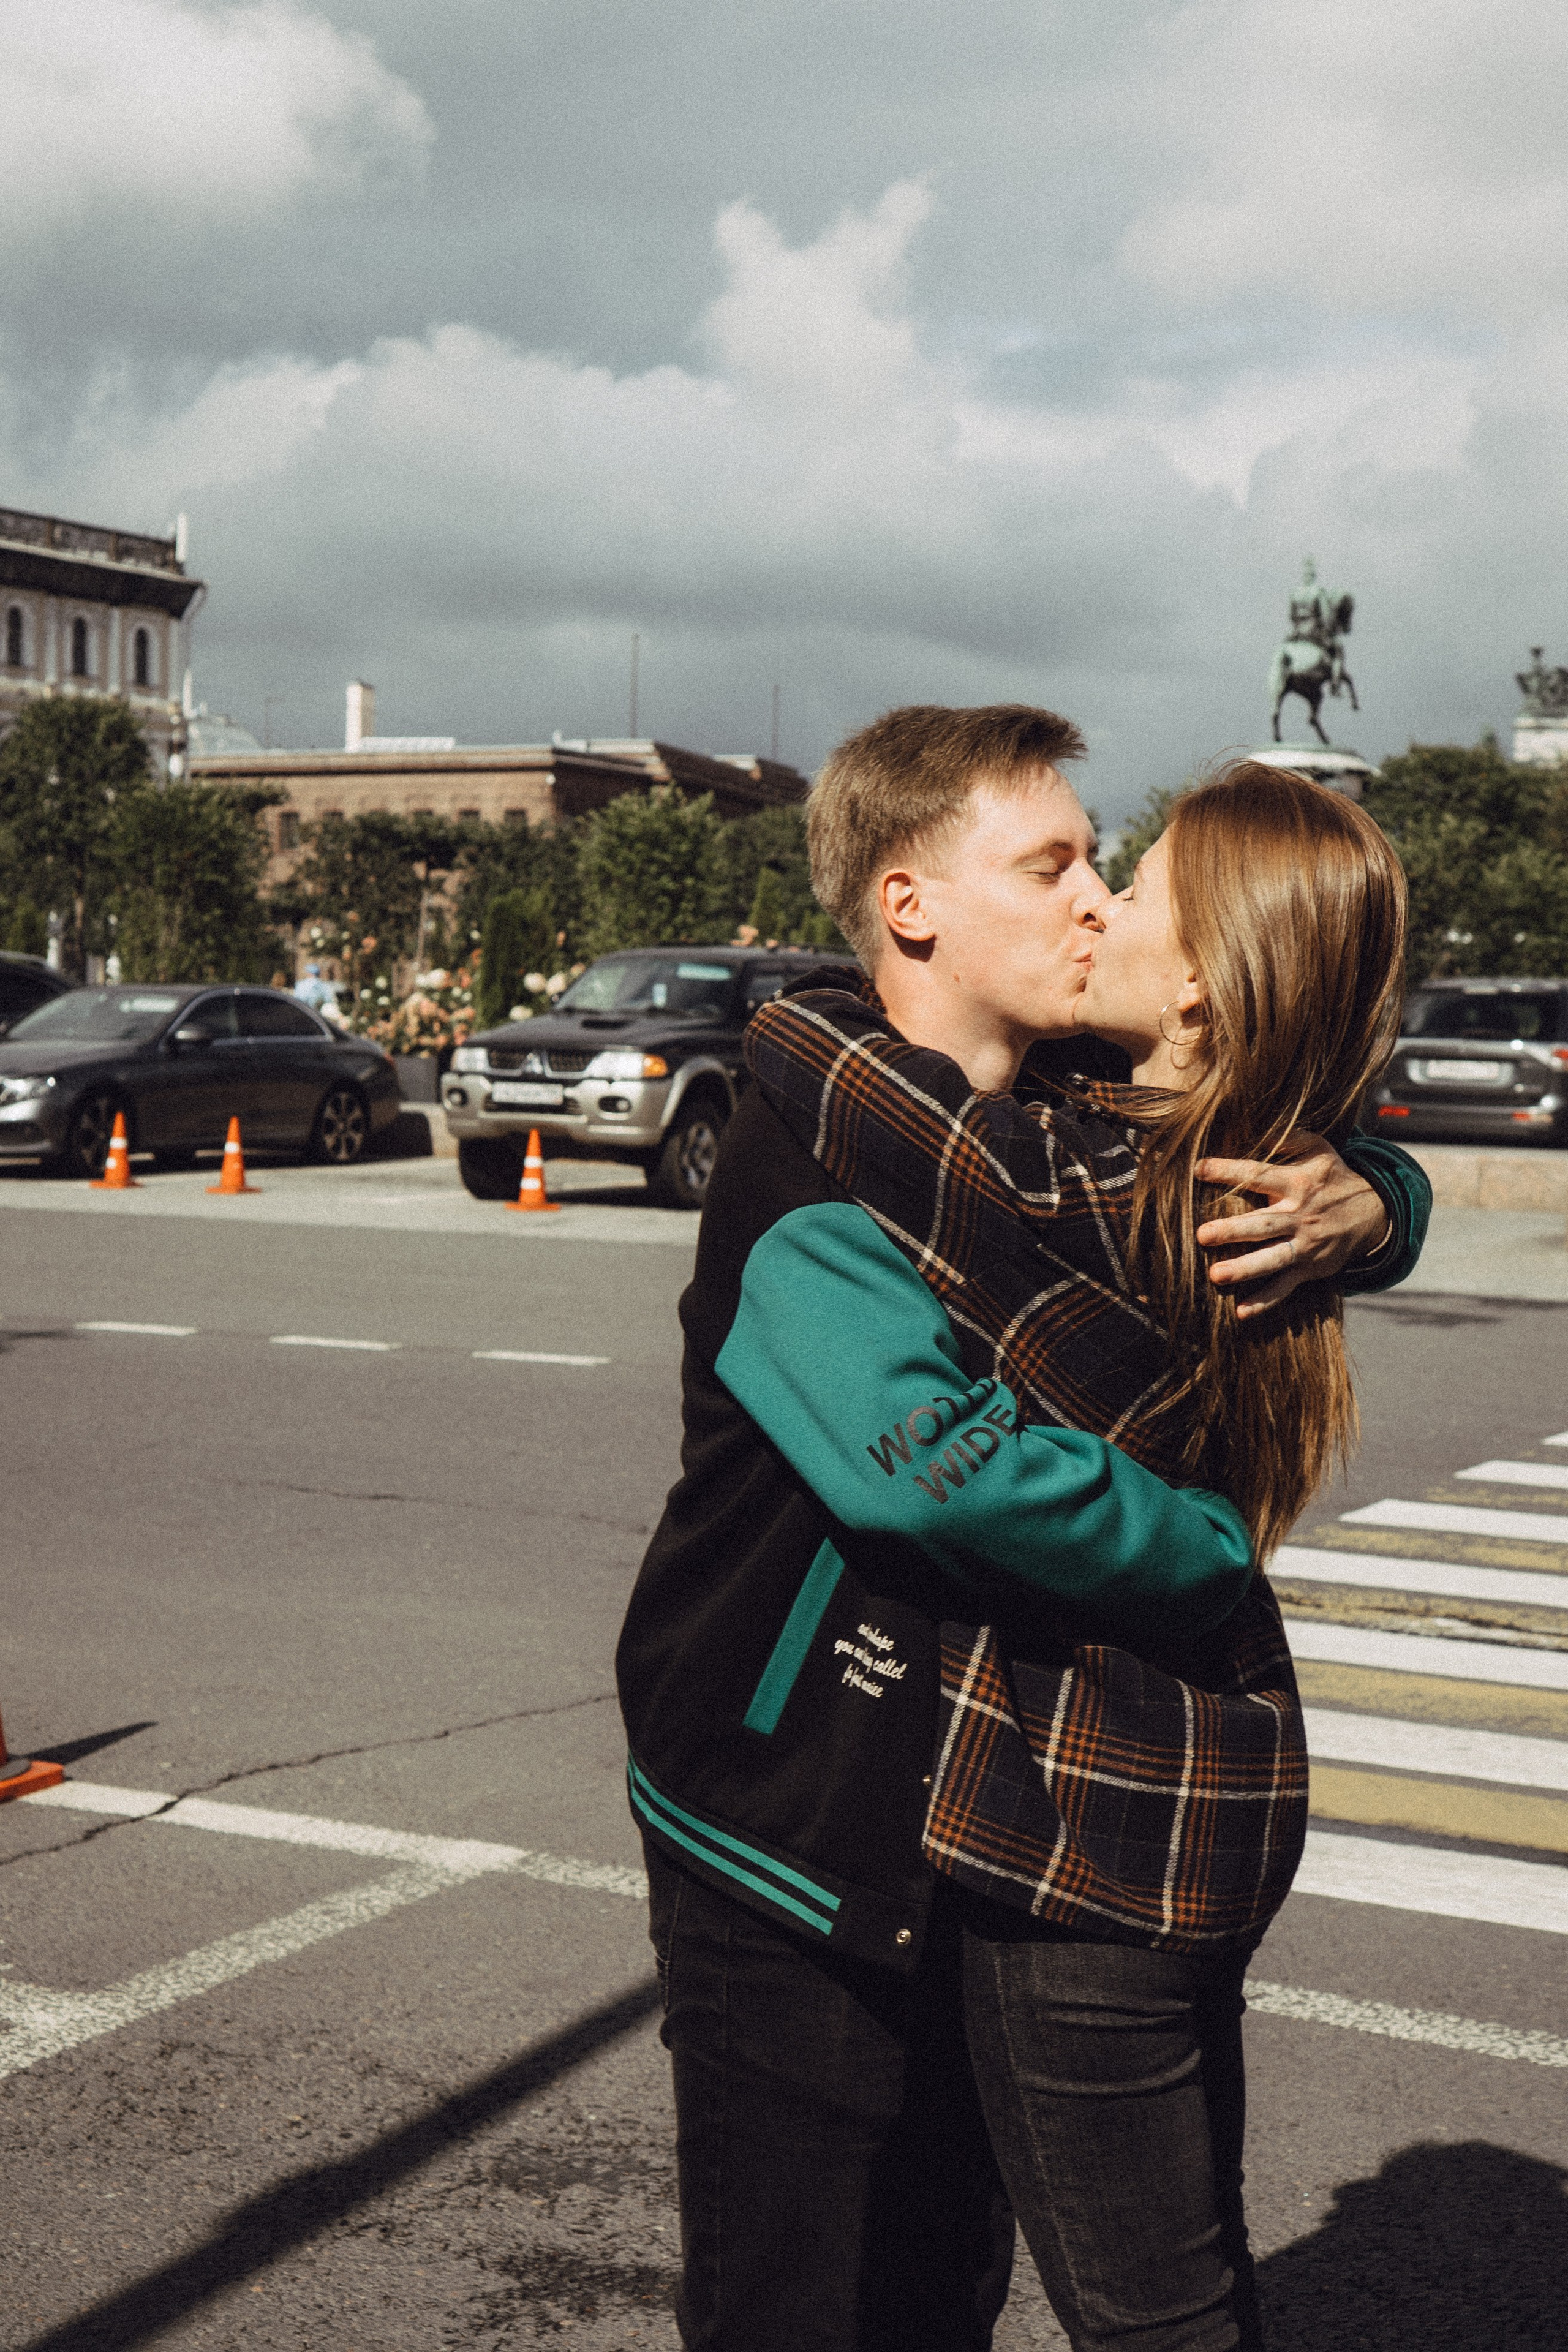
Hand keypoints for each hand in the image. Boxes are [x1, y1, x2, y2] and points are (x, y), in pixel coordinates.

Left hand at [1194, 1134, 1389, 1320]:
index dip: (1230, 1171)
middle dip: (1234, 1230)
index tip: (1198, 1169)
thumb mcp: (1319, 1149)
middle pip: (1264, 1223)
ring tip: (1217, 1275)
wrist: (1373, 1212)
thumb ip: (1289, 1138)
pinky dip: (1264, 1301)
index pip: (1259, 1174)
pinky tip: (1241, 1312)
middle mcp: (1300, 1215)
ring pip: (1273, 1259)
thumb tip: (1255, 1129)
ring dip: (1246, 1269)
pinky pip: (1285, 1287)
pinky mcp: (1309, 1267)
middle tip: (1203, 1235)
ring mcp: (1305, 1244)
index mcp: (1298, 1182)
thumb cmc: (1332, 1177)